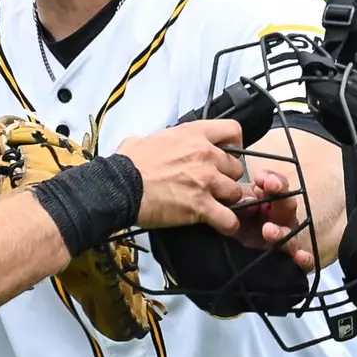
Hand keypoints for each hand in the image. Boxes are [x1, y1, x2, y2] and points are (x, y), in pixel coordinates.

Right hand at [115, 119, 252, 233]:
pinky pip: (230, 219)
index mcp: (193, 134)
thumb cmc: (128, 165)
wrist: (120, 187)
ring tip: (215, 205)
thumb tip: (149, 144)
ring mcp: (206, 181)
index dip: (234, 145)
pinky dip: (228, 224)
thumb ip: (157, 139)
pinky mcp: (202, 206)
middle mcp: (205, 155)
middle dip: (227, 177)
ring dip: (228, 200)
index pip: (233, 131)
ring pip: (237, 192)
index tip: (226, 155)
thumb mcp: (142, 139)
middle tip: (213, 185)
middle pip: (237, 167)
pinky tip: (220, 225)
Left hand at [233, 169, 319, 270]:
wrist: (233, 257)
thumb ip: (238, 201)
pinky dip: (306, 259)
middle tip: (270, 186)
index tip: (261, 177)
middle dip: (280, 194)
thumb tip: (240, 196)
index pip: (276, 186)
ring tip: (268, 230)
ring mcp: (287, 240)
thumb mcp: (234, 210)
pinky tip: (301, 257)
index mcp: (268, 203)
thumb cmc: (237, 225)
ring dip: (281, 231)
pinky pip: (304, 261)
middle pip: (286, 205)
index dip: (272, 179)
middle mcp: (281, 219)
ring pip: (291, 234)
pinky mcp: (288, 261)